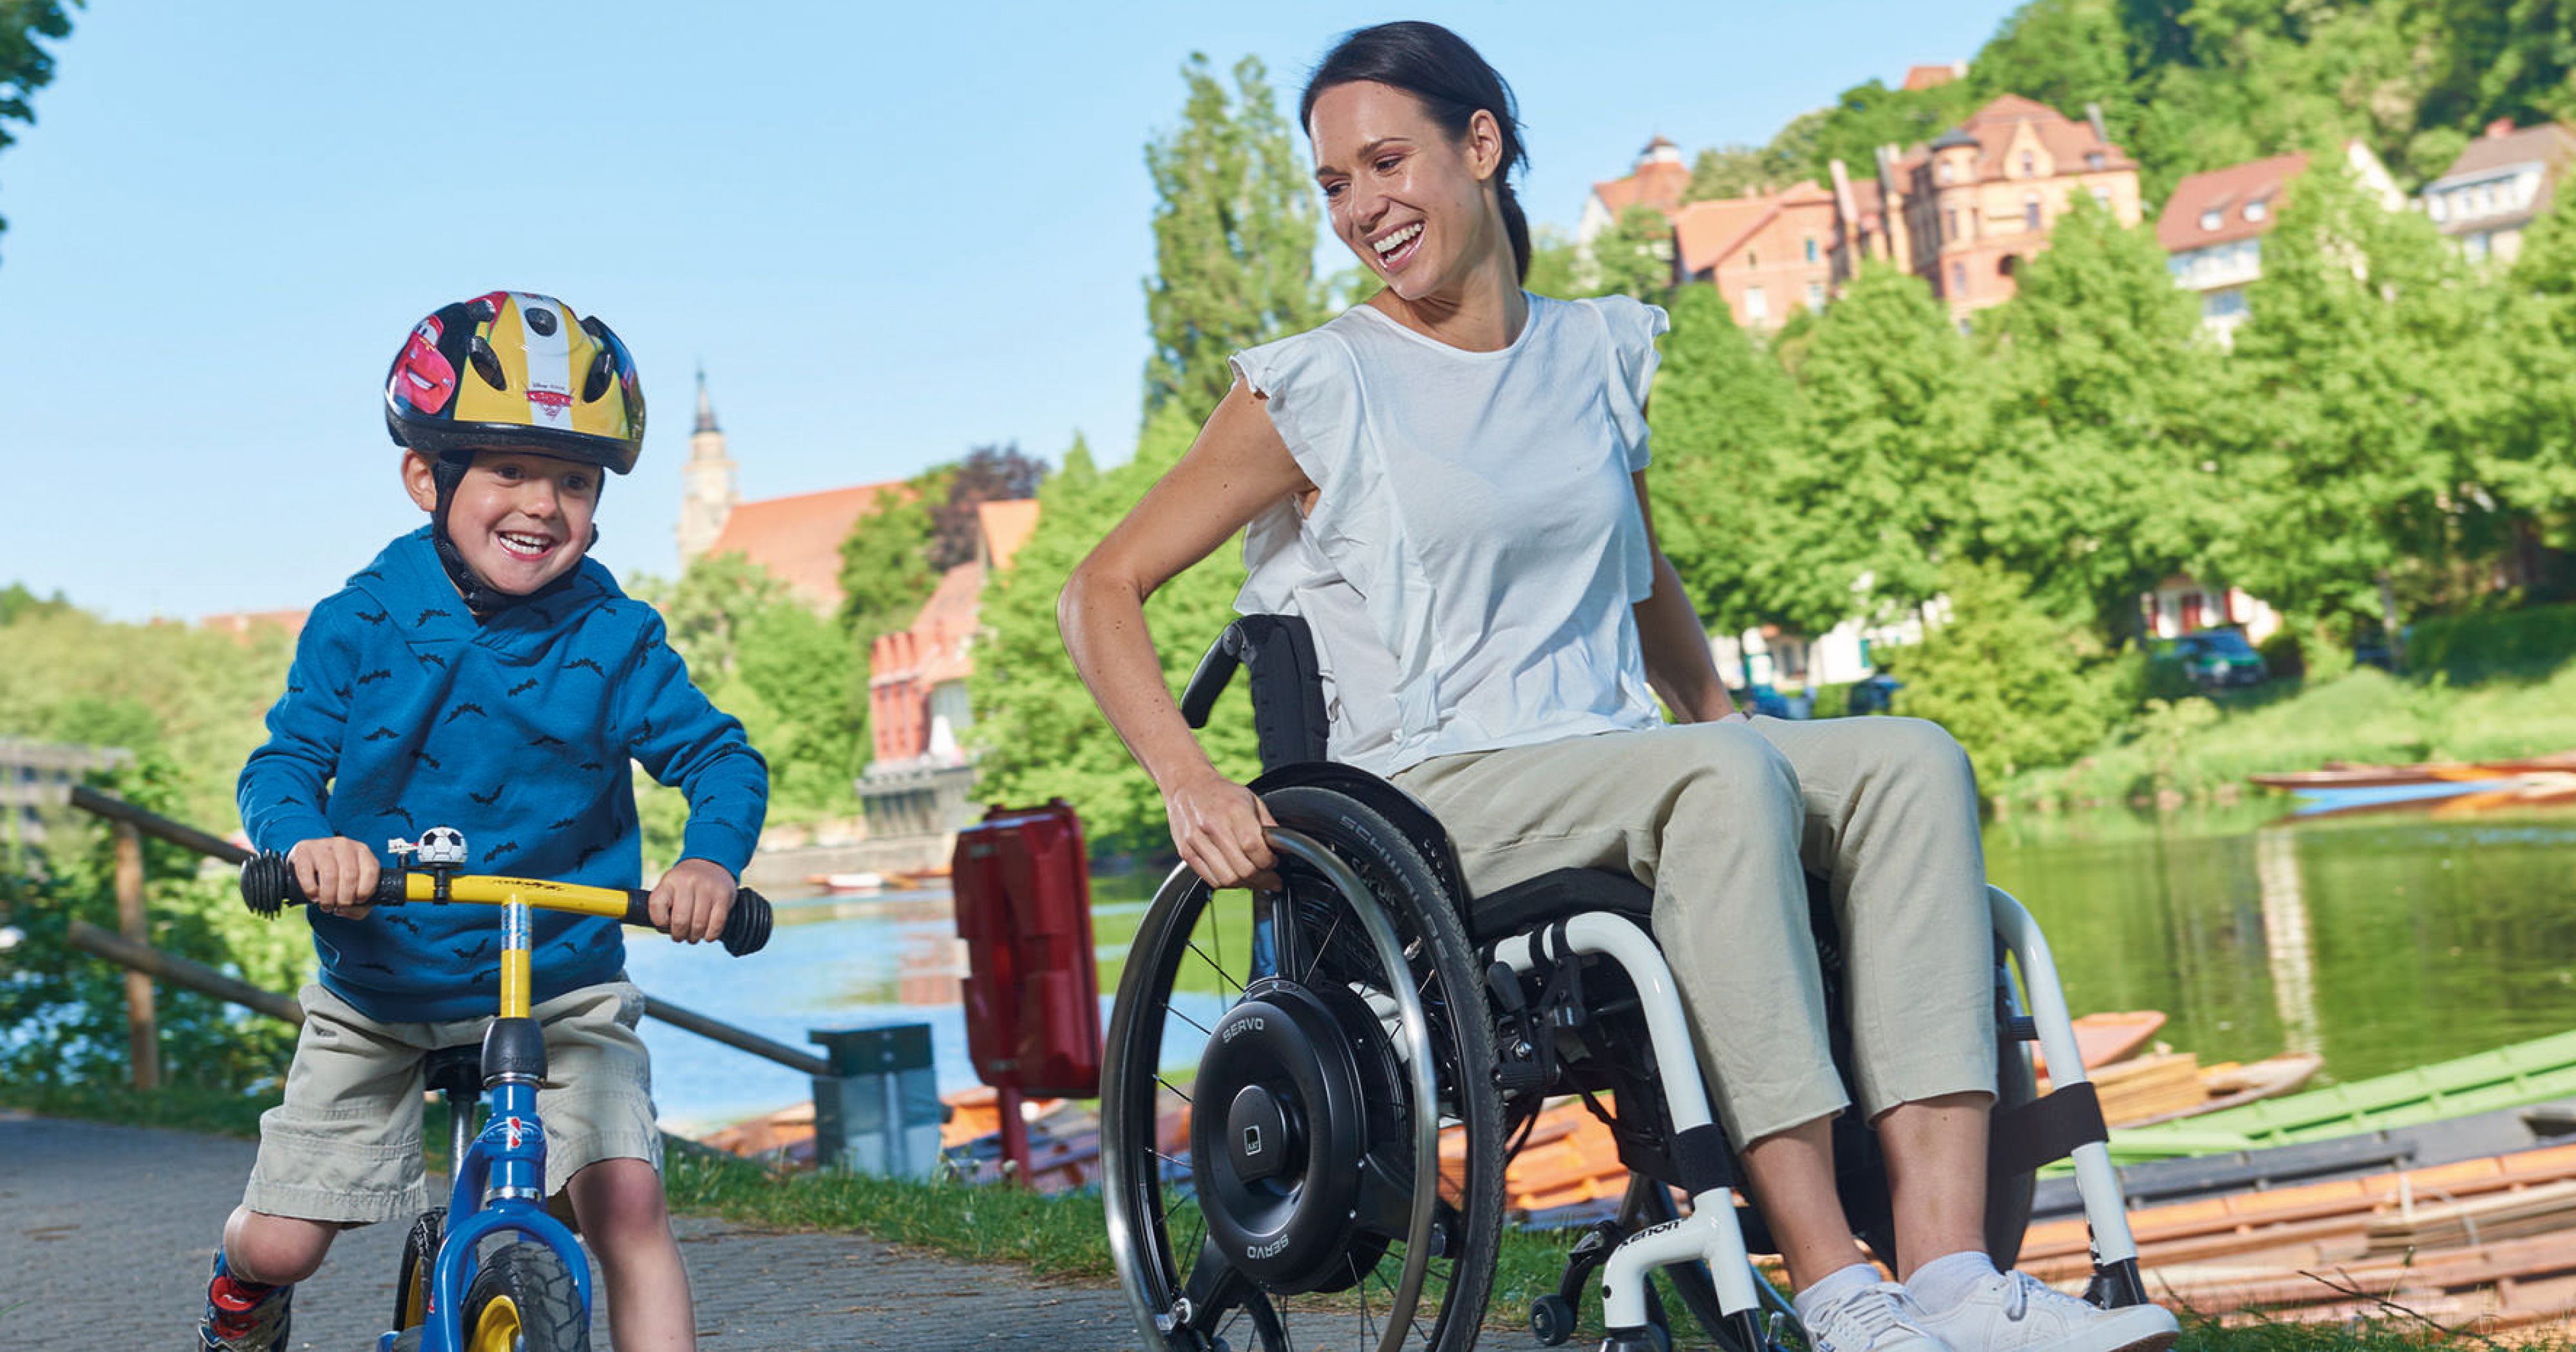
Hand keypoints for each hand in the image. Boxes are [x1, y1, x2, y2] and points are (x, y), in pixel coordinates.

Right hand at [289, 836, 379, 918]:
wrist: (309, 859)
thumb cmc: (336, 874)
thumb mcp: (353, 883)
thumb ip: (359, 902)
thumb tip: (347, 910)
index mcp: (362, 851)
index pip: (370, 871)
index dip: (365, 891)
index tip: (357, 901)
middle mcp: (344, 845)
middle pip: (350, 876)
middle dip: (345, 899)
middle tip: (338, 907)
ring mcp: (323, 846)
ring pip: (330, 876)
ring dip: (328, 897)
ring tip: (326, 906)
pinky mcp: (304, 851)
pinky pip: (307, 874)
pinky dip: (311, 890)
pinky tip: (313, 896)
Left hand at [651, 858, 735, 943]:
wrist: (712, 864)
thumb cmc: (685, 884)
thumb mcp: (668, 887)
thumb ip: (661, 906)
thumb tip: (665, 929)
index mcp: (670, 881)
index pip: (656, 906)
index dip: (659, 923)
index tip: (665, 925)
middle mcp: (688, 882)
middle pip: (680, 921)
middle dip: (679, 935)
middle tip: (681, 936)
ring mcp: (708, 888)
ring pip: (699, 925)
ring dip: (695, 937)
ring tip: (694, 936)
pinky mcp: (724, 895)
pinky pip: (717, 924)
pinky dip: (710, 935)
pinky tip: (707, 935)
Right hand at [1164, 767, 1279, 890]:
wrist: (1186, 785)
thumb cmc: (1221, 793)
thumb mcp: (1251, 799)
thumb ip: (1268, 825)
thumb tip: (1284, 848)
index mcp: (1233, 810)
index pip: (1254, 847)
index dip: (1269, 861)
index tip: (1275, 863)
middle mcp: (1212, 826)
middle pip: (1242, 868)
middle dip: (1263, 878)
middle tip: (1271, 878)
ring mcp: (1196, 841)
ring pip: (1227, 879)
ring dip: (1246, 884)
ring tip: (1255, 880)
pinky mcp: (1186, 852)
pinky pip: (1211, 879)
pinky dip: (1228, 884)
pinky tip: (1236, 876)